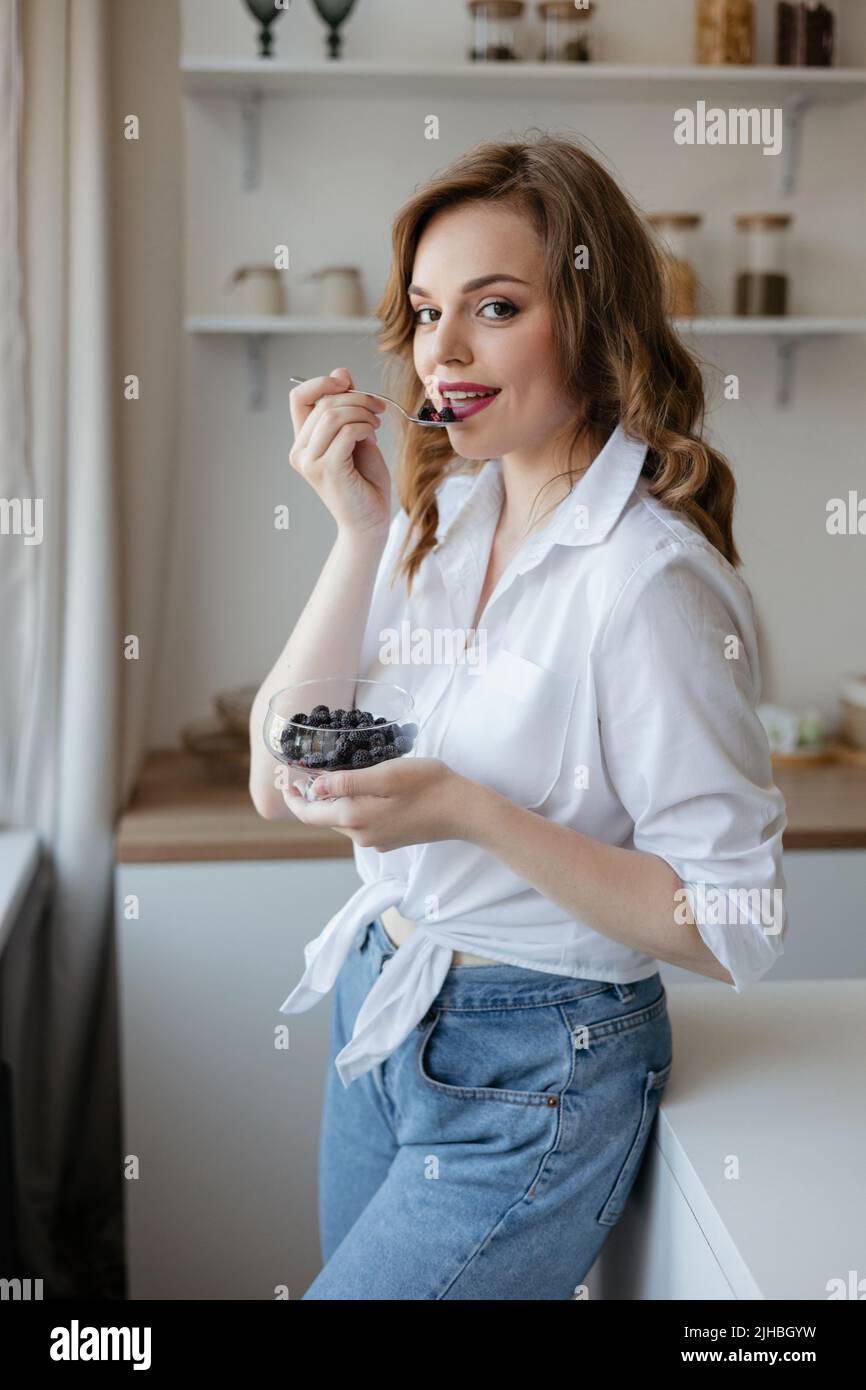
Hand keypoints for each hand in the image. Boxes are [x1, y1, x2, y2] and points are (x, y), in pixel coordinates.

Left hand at [281, 757, 472, 851]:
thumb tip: (314, 787)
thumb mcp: (385, 774)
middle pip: (323, 817)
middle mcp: (361, 836)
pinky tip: (363, 787)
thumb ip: (347, 782)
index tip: (284, 778)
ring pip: (342, 819)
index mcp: (355, 819)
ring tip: (332, 774)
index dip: (293, 797)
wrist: (465, 811)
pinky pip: (361, 822)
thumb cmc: (428, 785)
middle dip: (311, 796)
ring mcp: (376, 840)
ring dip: (333, 800)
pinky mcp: (390, 839)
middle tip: (304, 770)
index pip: (308, 814)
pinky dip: (353, 805)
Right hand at [288, 367, 390, 538]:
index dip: (321, 382)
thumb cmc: (365, 483)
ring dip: (362, 412)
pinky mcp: (327, 469)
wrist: (370, 521)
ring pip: (333, 414)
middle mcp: (300, 451)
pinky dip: (364, 428)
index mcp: (303, 442)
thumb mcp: (357, 435)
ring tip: (376, 424)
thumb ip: (347, 408)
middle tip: (378, 408)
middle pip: (323, 403)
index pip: (299, 397)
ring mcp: (310, 461)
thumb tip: (341, 372)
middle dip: (356, 398)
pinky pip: (346, 432)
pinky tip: (373, 438)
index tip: (347, 382)